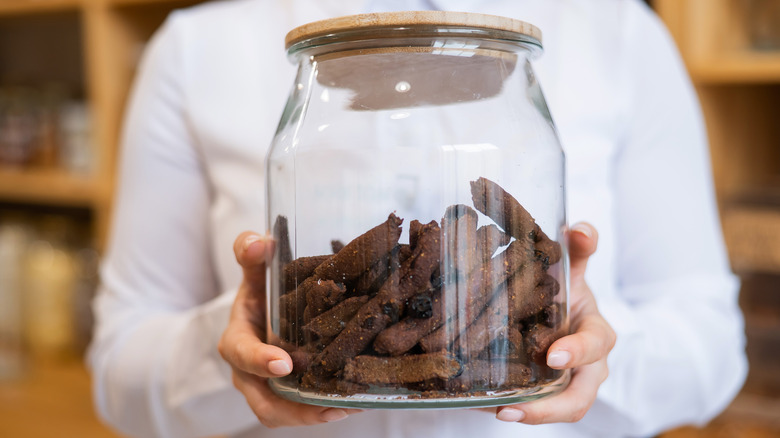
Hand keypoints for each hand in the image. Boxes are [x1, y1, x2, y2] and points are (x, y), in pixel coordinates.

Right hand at [218, 232, 360, 427]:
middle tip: (328, 405)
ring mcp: (268, 387)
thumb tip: (259, 242)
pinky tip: (354, 402)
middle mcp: (249, 371)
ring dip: (314, 415)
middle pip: (263, 400)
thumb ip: (251, 253)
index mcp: (238, 339)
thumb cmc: (260, 293)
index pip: (240, 353)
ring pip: (283, 412)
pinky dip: (325, 410)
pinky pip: (301, 411)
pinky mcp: (288, 395)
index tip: (283, 363)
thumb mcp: (255, 272)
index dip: (258, 360)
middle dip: (293, 408)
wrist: (263, 315)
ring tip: (348, 407)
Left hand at [495, 222, 615, 423]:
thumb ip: (578, 248)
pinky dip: (507, 407)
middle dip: (550, 408)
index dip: (578, 352)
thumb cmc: (567, 290)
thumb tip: (580, 228)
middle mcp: (585, 366)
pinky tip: (475, 404)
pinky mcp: (542, 393)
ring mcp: (564, 384)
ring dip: (527, 415)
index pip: (596, 345)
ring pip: (555, 409)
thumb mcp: (572, 268)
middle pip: (579, 398)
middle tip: (511, 409)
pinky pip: (528, 406)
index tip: (552, 356)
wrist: (559, 310)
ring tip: (496, 412)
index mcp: (596, 334)